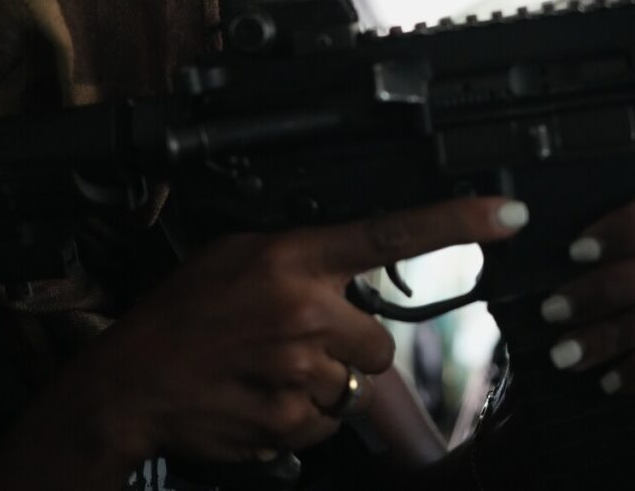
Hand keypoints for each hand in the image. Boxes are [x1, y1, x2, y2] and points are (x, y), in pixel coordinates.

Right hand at [69, 197, 528, 466]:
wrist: (130, 382)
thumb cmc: (180, 314)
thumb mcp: (236, 254)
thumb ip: (302, 256)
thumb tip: (352, 271)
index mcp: (292, 259)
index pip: (389, 233)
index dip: (454, 222)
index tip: (505, 213)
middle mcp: (304, 311)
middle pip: (380, 340)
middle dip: (349, 345)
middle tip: (297, 340)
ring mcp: (299, 370)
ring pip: (354, 384)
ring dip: (323, 381)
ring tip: (269, 369)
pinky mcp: (290, 420)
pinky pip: (329, 422)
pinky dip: (304, 414)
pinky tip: (263, 395)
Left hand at [541, 183, 634, 396]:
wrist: (629, 364)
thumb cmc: (600, 300)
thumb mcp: (586, 265)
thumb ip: (572, 245)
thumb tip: (513, 223)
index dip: (633, 224)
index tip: (575, 252)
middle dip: (610, 287)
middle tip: (553, 310)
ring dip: (617, 331)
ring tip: (565, 353)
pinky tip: (608, 379)